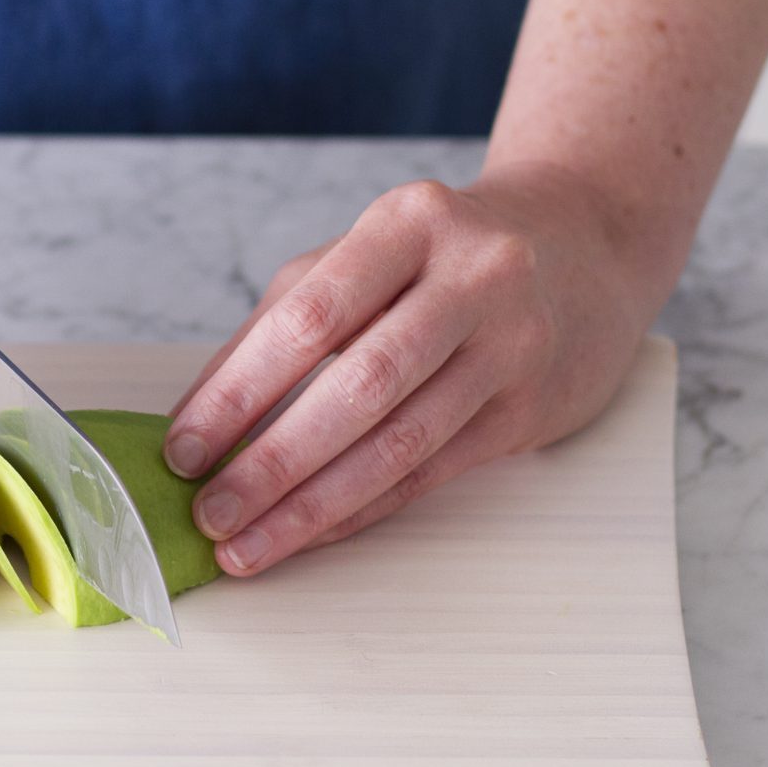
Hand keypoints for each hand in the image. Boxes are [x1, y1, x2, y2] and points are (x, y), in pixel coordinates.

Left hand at [163, 164, 655, 574]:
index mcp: (410, 222)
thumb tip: (194, 418)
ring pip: (399, 442)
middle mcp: (474, 277)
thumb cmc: (439, 258)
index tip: (182, 450)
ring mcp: (514, 345)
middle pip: (359, 386)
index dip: (237, 392)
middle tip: (208, 513)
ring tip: (246, 544)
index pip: (309, 318)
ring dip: (312, 506)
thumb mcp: (358, 257)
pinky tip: (310, 533)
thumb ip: (277, 325)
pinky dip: (360, 508)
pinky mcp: (533, 408)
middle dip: (271, 462)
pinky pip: (431, 472)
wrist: (584, 246)